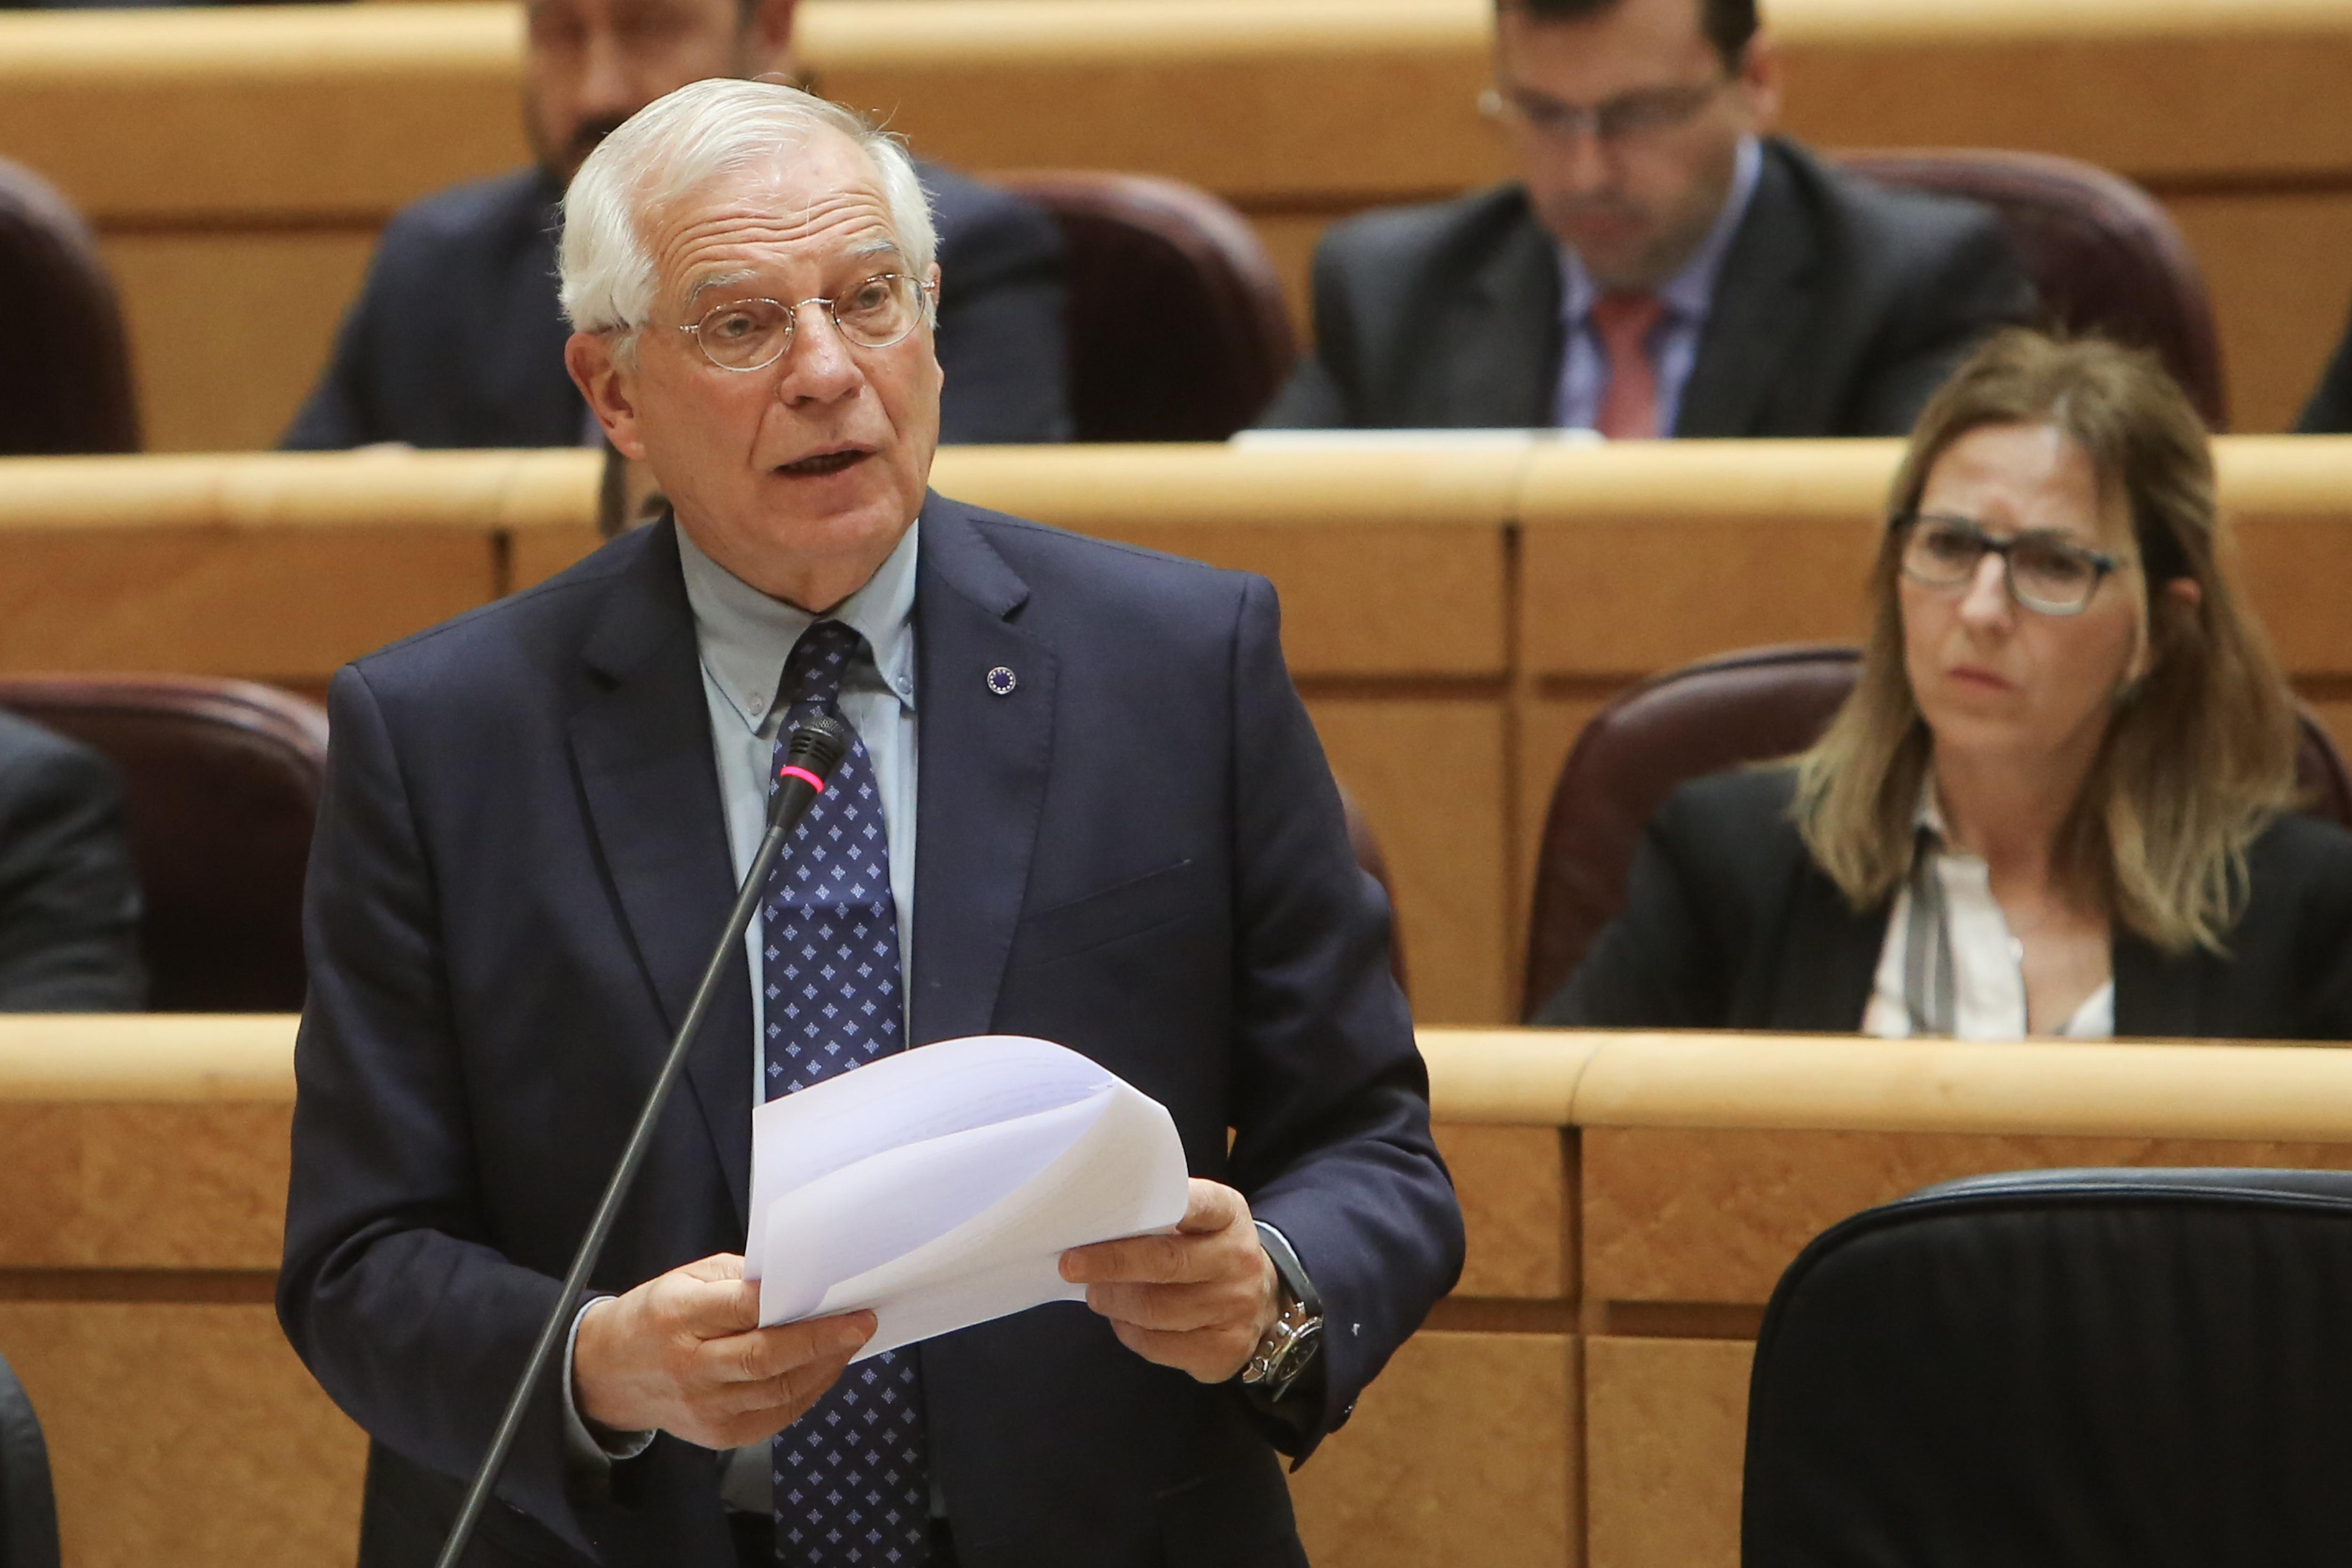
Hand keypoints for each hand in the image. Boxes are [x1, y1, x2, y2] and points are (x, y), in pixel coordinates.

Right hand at [572, 1253, 872, 1448]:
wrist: (609, 1374)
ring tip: (850, 1343)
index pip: (744, 1310)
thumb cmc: (656, 1316)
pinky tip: (823, 1370)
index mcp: (679, 1317)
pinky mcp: (719, 1435)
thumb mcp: (687, 1278)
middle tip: (861, 1324)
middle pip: (766, 1358)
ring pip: (778, 1392)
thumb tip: (794, 1281)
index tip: (836, 1295)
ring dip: (824, 1367)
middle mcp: (691, 1367)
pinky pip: (776, 1416)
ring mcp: (706, 1407)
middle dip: (822, 1341)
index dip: (794, 1304)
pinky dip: (807, 1392)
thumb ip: (739, 1279)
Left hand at [1058, 1179, 1278, 1382]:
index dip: (1163, 1205)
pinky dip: (1131, 1333)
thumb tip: (1092, 1228)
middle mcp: (1238, 1259)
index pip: (1199, 1203)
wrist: (1260, 1298)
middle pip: (1167, 1262)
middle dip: (1111, 1263)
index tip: (1114, 1208)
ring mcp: (1236, 1307)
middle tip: (1071, 1265)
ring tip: (1096, 1295)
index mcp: (1228, 1215)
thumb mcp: (1197, 1221)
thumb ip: (1159, 1217)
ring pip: (1158, 1309)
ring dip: (1115, 1303)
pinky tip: (1123, 1320)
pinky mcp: (1226, 1349)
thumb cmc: (1205, 1251)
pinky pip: (1161, 1346)